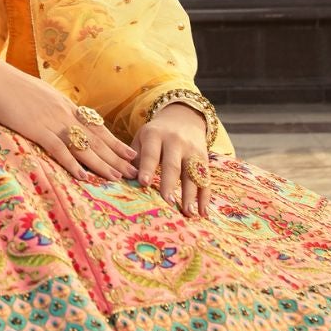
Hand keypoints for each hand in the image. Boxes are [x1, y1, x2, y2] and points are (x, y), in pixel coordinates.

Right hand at [0, 63, 138, 184]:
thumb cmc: (7, 85)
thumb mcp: (36, 94)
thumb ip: (50, 106)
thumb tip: (56, 116)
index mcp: (64, 104)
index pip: (96, 126)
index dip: (114, 142)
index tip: (129, 153)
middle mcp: (64, 112)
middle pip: (96, 138)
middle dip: (116, 156)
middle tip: (134, 170)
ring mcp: (52, 120)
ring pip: (83, 146)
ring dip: (102, 164)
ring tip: (117, 177)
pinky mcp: (37, 128)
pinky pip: (59, 149)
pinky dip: (73, 164)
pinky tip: (84, 176)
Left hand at [135, 103, 210, 217]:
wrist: (182, 118)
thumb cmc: (155, 136)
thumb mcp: (142, 138)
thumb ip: (134, 158)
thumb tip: (124, 181)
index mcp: (155, 135)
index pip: (151, 153)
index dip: (147, 167)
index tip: (143, 183)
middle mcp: (175, 142)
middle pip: (172, 165)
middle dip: (169, 184)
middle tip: (167, 202)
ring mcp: (191, 150)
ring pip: (192, 174)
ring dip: (191, 195)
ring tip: (188, 212)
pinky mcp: (204, 158)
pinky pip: (206, 178)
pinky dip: (205, 196)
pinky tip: (203, 212)